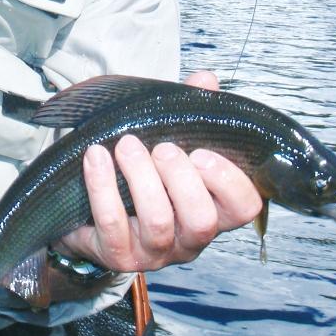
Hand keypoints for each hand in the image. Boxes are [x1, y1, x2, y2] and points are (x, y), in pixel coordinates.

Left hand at [59, 70, 263, 272]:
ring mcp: (155, 251)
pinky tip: (95, 157)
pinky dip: (102, 187)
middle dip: (181, 179)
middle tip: (162, 148)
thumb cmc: (143, 176)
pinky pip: (112, 225)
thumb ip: (191, 112)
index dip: (229, 181)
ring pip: (158, 222)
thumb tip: (205, 80)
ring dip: (141, 178)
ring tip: (126, 146)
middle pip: (202, 220)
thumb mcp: (169, 141)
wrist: (91, 215)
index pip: (243, 207)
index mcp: (213, 209)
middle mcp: (190, 238)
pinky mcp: (118, 255)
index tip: (202, 151)